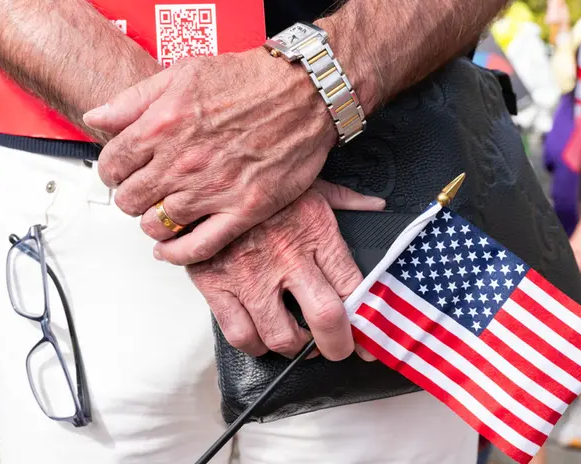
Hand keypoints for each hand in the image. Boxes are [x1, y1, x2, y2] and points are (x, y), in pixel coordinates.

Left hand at [84, 48, 336, 265]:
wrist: (303, 93)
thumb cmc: (249, 80)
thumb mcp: (181, 73)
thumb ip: (133, 100)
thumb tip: (97, 118)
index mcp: (162, 126)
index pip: (111, 165)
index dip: (112, 171)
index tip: (121, 172)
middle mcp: (183, 162)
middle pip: (130, 200)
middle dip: (131, 197)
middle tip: (143, 191)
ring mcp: (213, 189)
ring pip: (157, 226)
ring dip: (153, 223)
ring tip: (160, 213)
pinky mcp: (243, 209)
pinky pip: (198, 247)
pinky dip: (177, 254)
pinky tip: (170, 249)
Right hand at [186, 180, 383, 360]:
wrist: (205, 173)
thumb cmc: (260, 183)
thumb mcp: (309, 182)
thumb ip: (346, 200)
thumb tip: (375, 207)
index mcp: (315, 233)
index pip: (354, 287)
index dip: (367, 320)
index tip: (368, 335)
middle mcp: (287, 258)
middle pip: (326, 319)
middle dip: (338, 345)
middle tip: (337, 349)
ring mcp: (250, 275)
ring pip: (281, 337)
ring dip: (293, 348)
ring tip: (295, 341)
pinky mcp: (216, 284)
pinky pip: (240, 334)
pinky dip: (254, 345)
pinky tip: (259, 336)